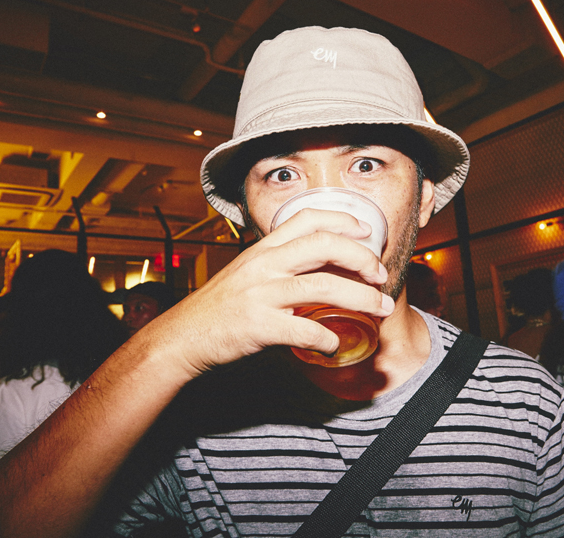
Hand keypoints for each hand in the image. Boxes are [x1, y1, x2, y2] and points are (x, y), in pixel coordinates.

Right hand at [134, 208, 394, 379]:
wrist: (183, 337)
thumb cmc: (220, 308)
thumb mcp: (247, 273)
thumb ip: (279, 266)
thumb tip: (321, 269)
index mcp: (263, 249)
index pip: (307, 218)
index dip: (343, 219)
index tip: (367, 232)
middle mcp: (263, 264)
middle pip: (325, 245)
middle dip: (362, 258)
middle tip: (380, 275)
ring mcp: (261, 293)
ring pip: (324, 287)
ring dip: (361, 298)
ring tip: (381, 308)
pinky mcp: (259, 325)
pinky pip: (306, 329)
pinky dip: (327, 339)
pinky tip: (335, 345)